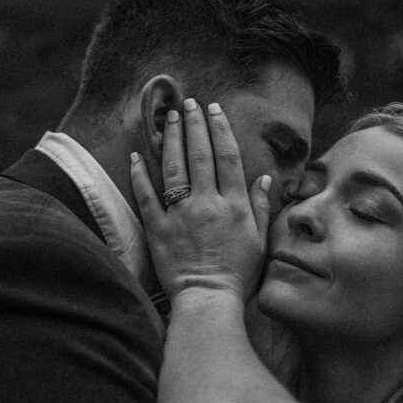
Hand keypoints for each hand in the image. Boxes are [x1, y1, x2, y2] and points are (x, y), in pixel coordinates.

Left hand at [130, 99, 271, 300]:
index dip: (221, 130)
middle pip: (199, 155)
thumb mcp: (260, 241)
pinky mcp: (157, 228)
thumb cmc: (239, 274)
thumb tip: (264, 177)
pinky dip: (140, 173)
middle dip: (194, 125)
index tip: (215, 110)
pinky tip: (138, 154)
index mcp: (233, 205)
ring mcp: (180, 214)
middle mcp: (206, 203)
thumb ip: (260, 207)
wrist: (209, 299)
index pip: (227, 158)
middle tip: (189, 103)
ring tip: (169, 117)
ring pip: (173, 168)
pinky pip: (146, 195)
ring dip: (170, 139)